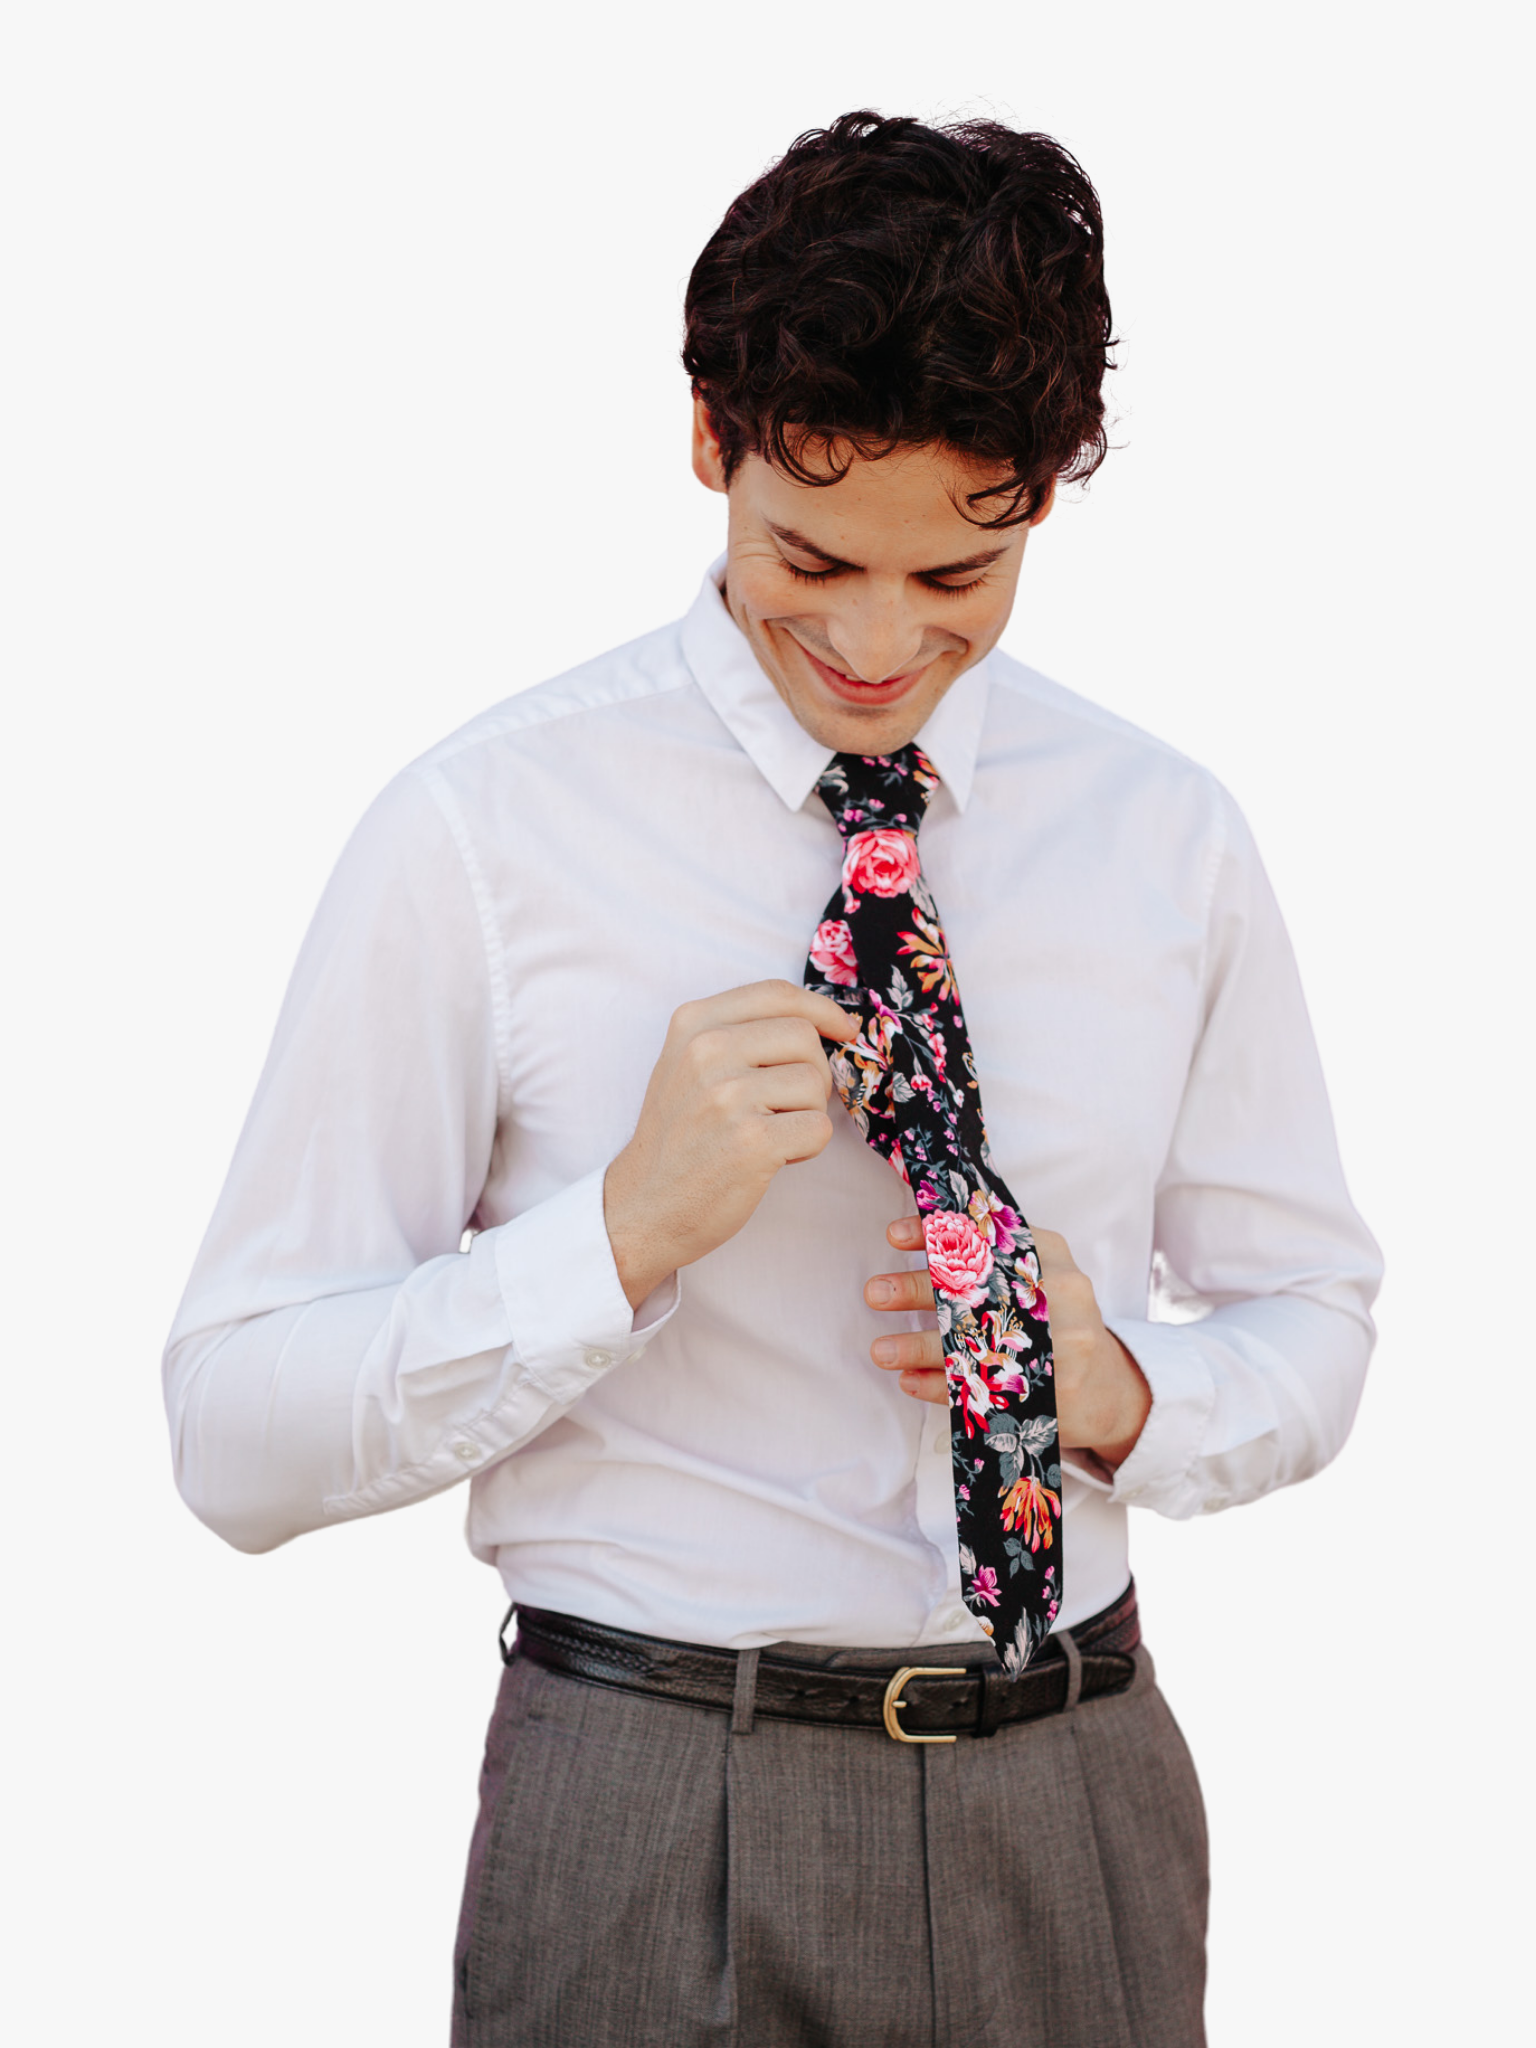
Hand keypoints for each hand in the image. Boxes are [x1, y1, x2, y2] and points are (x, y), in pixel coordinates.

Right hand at [604, 980, 858, 1308]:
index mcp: (693, 1024)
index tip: (842, 1030)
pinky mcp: (751, 1141)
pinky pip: (819, 1128)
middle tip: (783, 1106)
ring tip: (768, 1134)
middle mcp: (707, 1051)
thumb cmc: (679, 1136)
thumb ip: (741, 1034)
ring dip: (807, 1114)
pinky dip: (807, 1147)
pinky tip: (772, 1157)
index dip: (821, 1009)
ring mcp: (728, 1096)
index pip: (776, 993)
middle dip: (812, 1073)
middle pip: (804, 1037)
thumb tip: (824, 1023)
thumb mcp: (688, 1064)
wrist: (644, 1204)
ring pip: (816, 1083)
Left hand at [864, 1219, 1151, 1469]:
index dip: (937, 1234)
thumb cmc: (1058, 1318)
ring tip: (881, 1350)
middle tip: (876, 1292)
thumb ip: (993, 1251)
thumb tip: (921, 1230)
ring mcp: (1056, 1349)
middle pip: (975, 1291)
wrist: (1110, 1387)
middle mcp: (1057, 1296)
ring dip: (918, 1347)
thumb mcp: (1039, 1272)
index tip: (893, 1236)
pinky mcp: (1045, 1396)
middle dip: (917, 1292)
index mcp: (1050, 1257)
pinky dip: (939, 1387)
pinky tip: (909, 1381)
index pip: (987, 1236)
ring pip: (972, 1345)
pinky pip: (981, 1391)